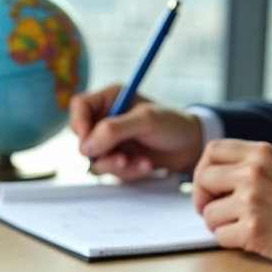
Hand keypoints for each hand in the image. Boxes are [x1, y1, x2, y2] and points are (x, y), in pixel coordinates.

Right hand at [70, 84, 202, 179]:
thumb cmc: (172, 124)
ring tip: (141, 164)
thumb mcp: (146, 120)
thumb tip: (86, 146)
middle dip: (101, 153)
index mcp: (110, 99)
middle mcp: (106, 119)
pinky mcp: (118, 159)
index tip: (88, 139)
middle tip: (120, 159)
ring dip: (117, 166)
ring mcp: (111, 142)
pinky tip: (146, 166)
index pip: (80, 107)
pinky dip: (128, 172)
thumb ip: (114, 130)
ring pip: (96, 160)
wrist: (191, 146)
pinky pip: (111, 171)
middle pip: (83, 138)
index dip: (79, 123)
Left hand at [192, 139, 271, 267]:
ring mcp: (252, 201)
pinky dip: (231, 241)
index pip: (212, 151)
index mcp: (260, 154)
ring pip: (208, 214)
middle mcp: (253, 173)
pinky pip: (220, 236)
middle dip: (204, 199)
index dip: (204, 170)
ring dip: (220, 225)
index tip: (211, 186)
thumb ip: (248, 166)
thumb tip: (210, 178)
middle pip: (202, 180)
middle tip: (217, 211)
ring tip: (243, 226)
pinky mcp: (253, 229)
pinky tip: (252, 238)